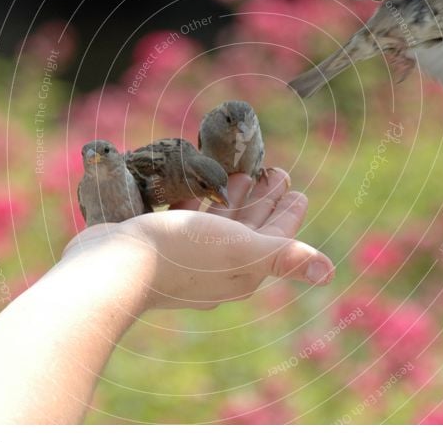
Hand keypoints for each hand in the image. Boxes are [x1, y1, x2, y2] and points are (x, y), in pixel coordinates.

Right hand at [62, 168, 333, 309]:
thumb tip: (329, 273)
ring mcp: (187, 259)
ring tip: (240, 172)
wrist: (113, 269)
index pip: (276, 236)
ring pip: (218, 224)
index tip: (293, 184)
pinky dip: (196, 202)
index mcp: (243, 268)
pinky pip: (186, 221)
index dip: (287, 209)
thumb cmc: (182, 252)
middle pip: (250, 228)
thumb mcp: (242, 250)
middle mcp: (218, 267)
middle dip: (263, 199)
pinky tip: (196, 186)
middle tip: (272, 170)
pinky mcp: (160, 246)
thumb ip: (284, 254)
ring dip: (233, 198)